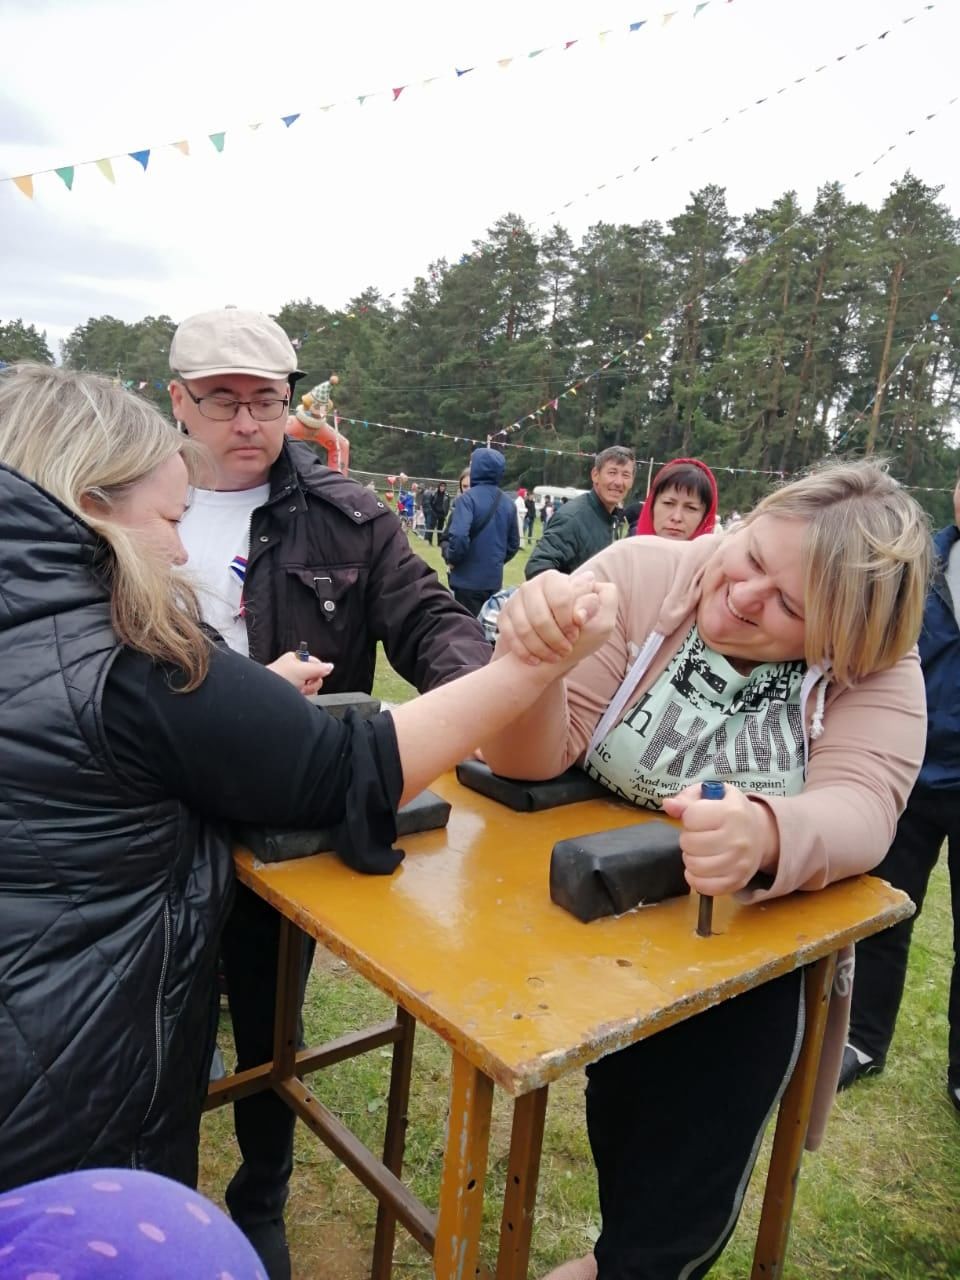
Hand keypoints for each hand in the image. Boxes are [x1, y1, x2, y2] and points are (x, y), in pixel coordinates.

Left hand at [267, 652, 333, 696]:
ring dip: (307, 691)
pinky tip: (296, 696)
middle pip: (315, 677)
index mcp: (296, 659)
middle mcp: (295, 670)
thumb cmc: (278, 677)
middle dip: (311, 684)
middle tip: (302, 684)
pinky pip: (306, 696)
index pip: (317, 663)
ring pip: (311, 688)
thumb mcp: (302, 670)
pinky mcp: (292, 693)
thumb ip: (318, 668)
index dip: (317, 671)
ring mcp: (294, 682)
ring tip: (296, 691)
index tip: (311, 676)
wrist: (265, 694)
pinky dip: (303, 697)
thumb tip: (330, 666)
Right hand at [497, 571, 616, 668]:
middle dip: (555, 639)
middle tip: (565, 650)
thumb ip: (600, 601)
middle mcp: (531, 586)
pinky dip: (524, 652)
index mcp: (554, 579)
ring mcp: (514, 601)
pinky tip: (536, 660)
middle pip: (540, 617)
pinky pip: (510, 637)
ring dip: (541, 648)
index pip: (560, 598)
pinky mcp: (504, 617)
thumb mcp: (599, 618)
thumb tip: (590, 584)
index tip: (575, 636)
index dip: (569, 621)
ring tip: (554, 657)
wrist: (552, 644)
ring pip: (524, 629)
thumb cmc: (579, 629)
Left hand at [661, 784, 777, 894]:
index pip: (691, 817)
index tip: (698, 818)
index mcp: (731, 812)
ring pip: (694, 866)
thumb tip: (669, 805)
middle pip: (690, 843)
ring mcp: (739, 863)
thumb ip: (688, 798)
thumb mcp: (712, 795)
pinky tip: (699, 869)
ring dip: (690, 858)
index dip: (688, 817)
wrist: (760, 833)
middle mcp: (738, 839)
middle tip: (698, 836)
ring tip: (699, 851)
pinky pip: (705, 887)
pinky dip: (695, 879)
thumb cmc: (730, 810)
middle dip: (687, 839)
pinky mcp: (737, 882)